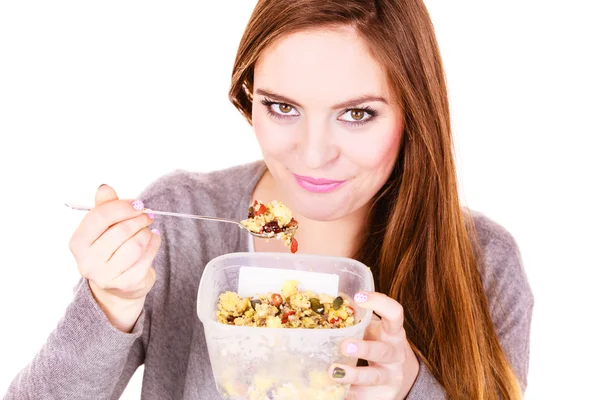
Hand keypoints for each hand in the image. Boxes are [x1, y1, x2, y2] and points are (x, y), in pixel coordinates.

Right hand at [69, 184, 160, 331]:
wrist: (118, 285)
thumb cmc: (110, 249)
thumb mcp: (104, 228)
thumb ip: (104, 207)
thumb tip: (104, 187)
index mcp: (78, 243)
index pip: (100, 217)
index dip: (122, 206)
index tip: (138, 203)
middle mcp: (87, 261)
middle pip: (120, 230)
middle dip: (139, 219)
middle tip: (147, 215)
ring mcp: (106, 276)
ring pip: (136, 244)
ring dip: (147, 232)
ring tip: (147, 229)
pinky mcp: (126, 284)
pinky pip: (147, 257)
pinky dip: (154, 244)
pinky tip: (153, 240)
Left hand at [329, 292, 419, 399]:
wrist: (396, 375)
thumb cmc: (377, 344)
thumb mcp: (372, 330)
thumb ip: (356, 319)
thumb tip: (323, 303)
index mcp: (392, 332)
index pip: (394, 314)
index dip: (380, 303)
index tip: (359, 297)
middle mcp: (395, 354)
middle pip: (383, 351)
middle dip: (364, 348)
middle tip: (344, 345)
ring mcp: (389, 376)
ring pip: (373, 377)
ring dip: (353, 375)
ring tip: (333, 371)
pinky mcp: (381, 395)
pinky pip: (364, 395)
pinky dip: (349, 393)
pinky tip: (335, 390)